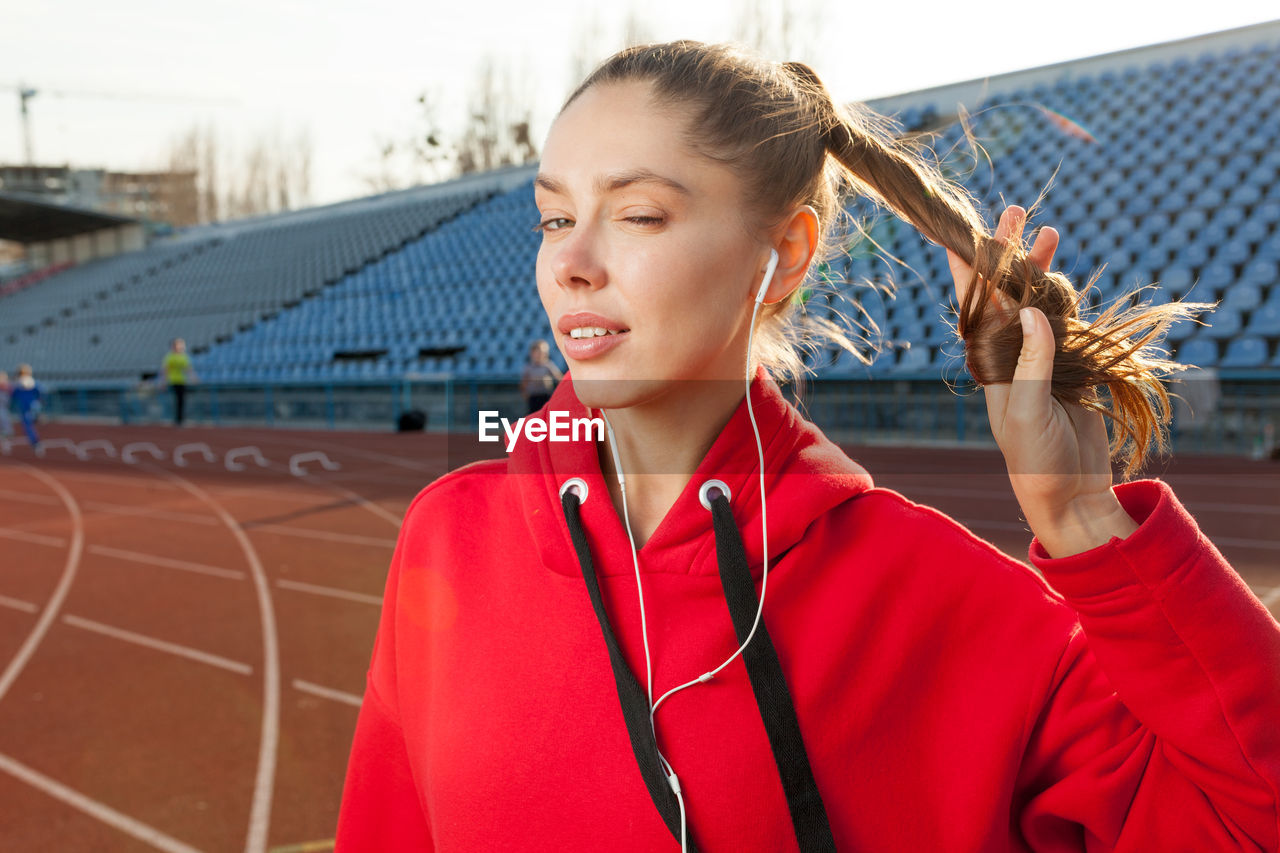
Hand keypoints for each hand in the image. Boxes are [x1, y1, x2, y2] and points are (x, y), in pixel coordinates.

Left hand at [945, 206, 1137, 556]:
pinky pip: (1063, 320)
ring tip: (1048, 230)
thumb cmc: (1037, 460)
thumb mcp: (1029, 413)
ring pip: (1036, 300)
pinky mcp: (1068, 364)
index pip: (975, 304)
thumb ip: (1032, 363)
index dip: (968, 267)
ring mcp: (1039, 357)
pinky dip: (1064, 295)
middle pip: (1006, 292)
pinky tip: (1063, 272)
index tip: (960, 231)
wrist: (1070, 491)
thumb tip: (1032, 312)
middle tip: (1017, 210)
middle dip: (1009, 252)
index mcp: (990, 363)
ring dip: (1040, 267)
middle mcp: (1010, 354)